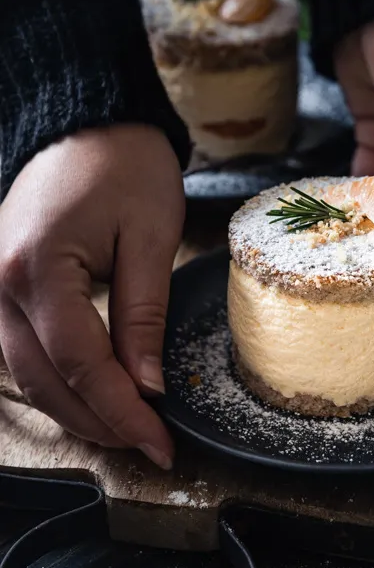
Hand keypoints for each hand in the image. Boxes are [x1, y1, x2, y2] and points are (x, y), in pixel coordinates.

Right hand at [0, 125, 184, 467]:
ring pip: (26, 375)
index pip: (80, 363)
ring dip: (75, 409)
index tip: (161, 441)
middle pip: (44, 380)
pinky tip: (92, 395)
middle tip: (150, 444)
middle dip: (100, 422)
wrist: (89, 122)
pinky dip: (55, 381)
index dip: (122, 410)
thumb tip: (146, 386)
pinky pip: (19, 352)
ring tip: (127, 427)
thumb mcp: (151, 238)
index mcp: (37, 267)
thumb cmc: (125, 165)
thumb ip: (143, 317)